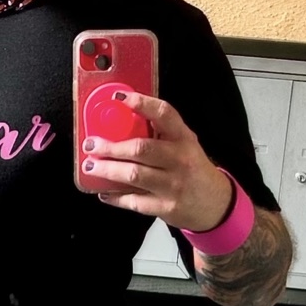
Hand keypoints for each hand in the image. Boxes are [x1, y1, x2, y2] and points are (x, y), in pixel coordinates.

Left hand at [80, 92, 233, 229]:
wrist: (215, 204)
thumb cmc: (193, 169)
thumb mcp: (185, 144)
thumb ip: (161, 132)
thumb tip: (123, 119)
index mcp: (184, 138)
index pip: (164, 114)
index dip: (142, 103)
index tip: (120, 98)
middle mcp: (180, 159)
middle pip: (141, 148)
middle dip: (111, 147)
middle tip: (91, 145)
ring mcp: (173, 185)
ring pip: (134, 175)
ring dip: (107, 170)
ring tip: (91, 166)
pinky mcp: (166, 207)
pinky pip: (134, 201)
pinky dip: (115, 197)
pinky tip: (104, 192)